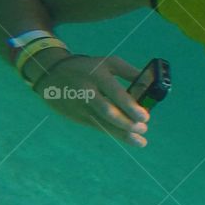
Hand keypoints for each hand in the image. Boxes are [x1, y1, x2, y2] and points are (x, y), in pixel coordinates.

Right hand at [34, 55, 150, 146]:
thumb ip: (129, 72)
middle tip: (143, 129)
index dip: (130, 106)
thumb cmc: (89, 68)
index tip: (145, 117)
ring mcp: (80, 106)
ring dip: (122, 134)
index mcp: (97, 75)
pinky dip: (114, 133)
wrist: (52, 73)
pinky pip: (98, 127)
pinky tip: (128, 138)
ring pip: (102, 123)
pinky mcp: (77, 116)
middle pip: (107, 111)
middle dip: (127, 123)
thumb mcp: (108, 63)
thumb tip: (152, 82)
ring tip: (140, 141)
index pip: (115, 92)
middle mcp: (87, 91)